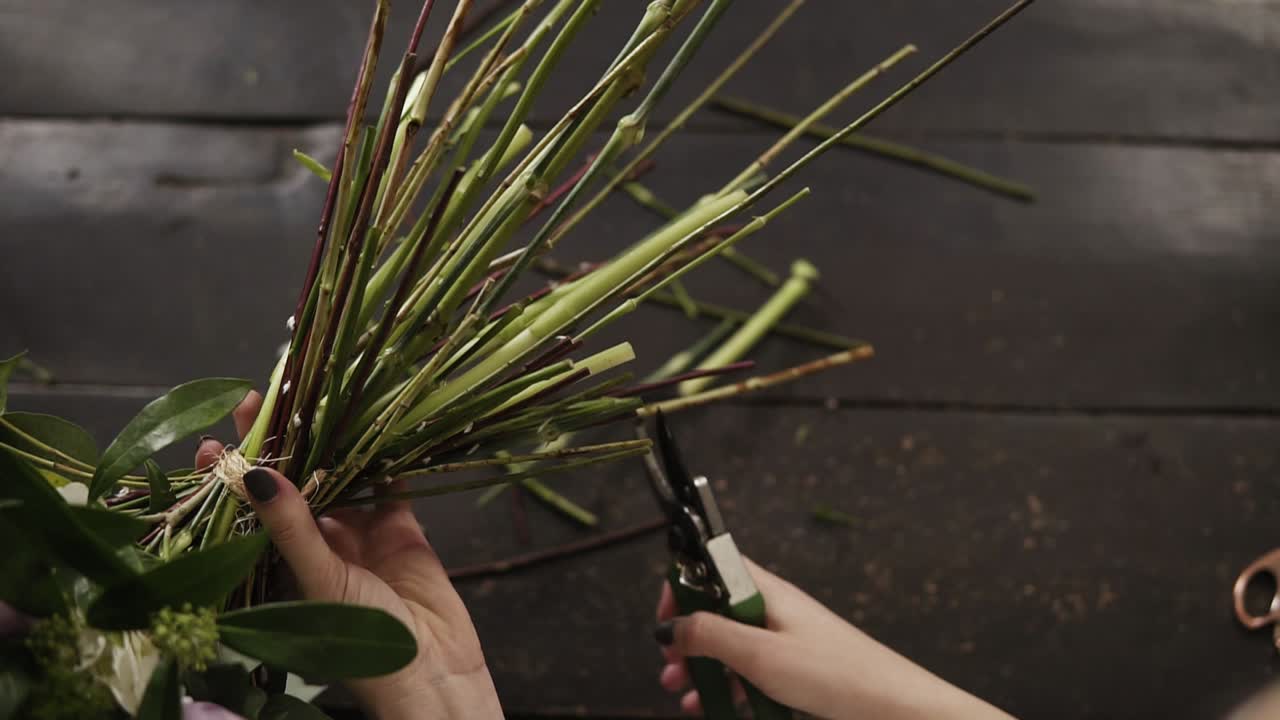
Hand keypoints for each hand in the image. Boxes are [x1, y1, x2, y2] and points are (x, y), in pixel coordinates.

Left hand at [196, 392, 501, 719]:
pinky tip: (374, 424)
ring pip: (340, 478)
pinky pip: (389, 486)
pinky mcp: (401, 530)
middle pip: (293, 485)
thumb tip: (253, 471)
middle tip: (264, 400)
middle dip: (279, 444)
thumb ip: (292, 526)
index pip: (248, 510)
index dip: (232, 475)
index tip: (213, 439)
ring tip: (315, 400)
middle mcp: (317, 545)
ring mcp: (359, 536)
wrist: (432, 670)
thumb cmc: (361, 638)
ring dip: (330, 444)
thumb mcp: (320, 579)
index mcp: (282, 563)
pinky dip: (384, 457)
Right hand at [654, 557, 1013, 719]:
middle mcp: (774, 609)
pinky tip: (715, 706)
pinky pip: (750, 670)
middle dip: (687, 637)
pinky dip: (728, 685)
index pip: (713, 566)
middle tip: (669, 667)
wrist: (892, 707)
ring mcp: (784, 639)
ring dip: (703, 667)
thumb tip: (669, 626)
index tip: (664, 617)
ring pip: (730, 645)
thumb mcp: (761, 656)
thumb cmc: (838, 674)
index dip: (684, 584)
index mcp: (767, 591)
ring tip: (684, 693)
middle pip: (716, 610)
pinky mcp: (794, 667)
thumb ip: (711, 637)